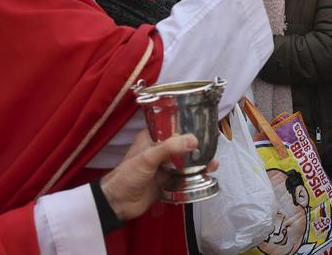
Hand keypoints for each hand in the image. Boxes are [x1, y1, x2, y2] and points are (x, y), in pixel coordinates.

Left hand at [98, 130, 214, 222]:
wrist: (118, 203)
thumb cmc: (128, 175)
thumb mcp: (148, 157)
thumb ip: (169, 148)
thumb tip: (194, 140)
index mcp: (151, 138)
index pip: (172, 127)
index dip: (187, 126)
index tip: (204, 126)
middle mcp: (159, 150)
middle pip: (182, 145)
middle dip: (197, 146)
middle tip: (213, 147)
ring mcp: (164, 167)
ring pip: (185, 162)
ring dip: (198, 162)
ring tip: (213, 164)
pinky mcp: (167, 181)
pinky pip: (184, 177)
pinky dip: (195, 176)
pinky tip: (206, 175)